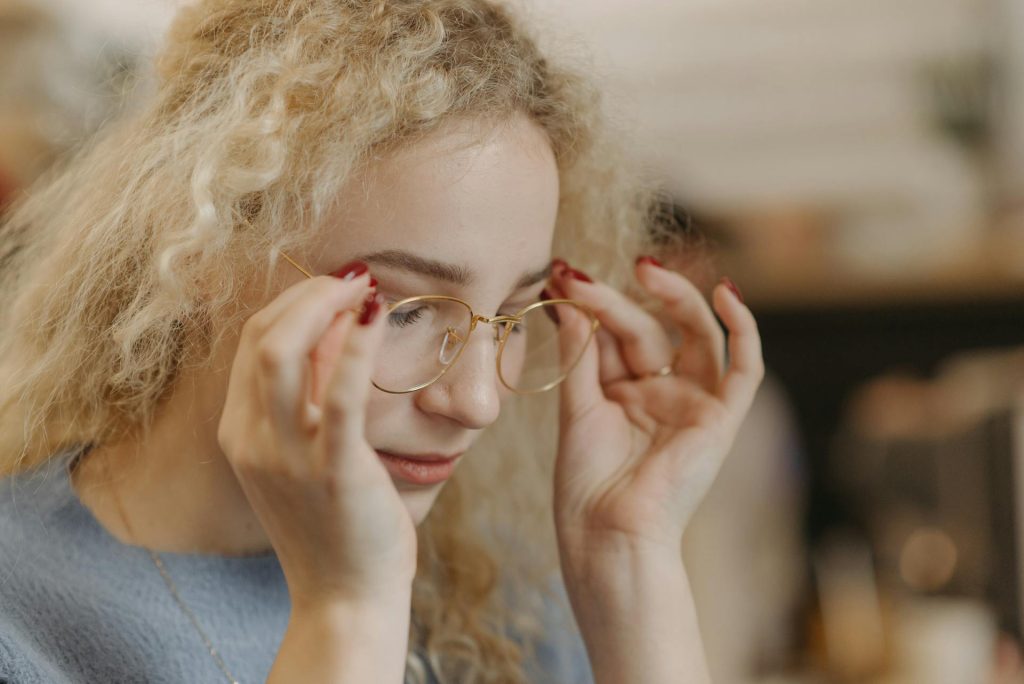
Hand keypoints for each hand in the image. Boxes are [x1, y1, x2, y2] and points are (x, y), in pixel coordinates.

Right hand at [217, 272, 416, 610]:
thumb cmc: (332, 523)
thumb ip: (309, 398)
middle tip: (354, 277)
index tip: (333, 286)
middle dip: (308, 293)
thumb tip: (334, 333)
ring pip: (283, 353)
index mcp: (240, 433)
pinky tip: (378, 315)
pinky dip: (358, 345)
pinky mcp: (334, 469)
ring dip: (326, 305)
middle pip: (263, 336)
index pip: (252, 343)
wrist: (343, 597)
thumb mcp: (303, 456)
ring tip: (366, 286)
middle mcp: (252, 439)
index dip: (292, 303)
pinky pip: (342, 394)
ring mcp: (287, 455)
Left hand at [548, 259, 763, 567]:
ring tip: (645, 269)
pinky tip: (726, 292)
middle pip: (649, 329)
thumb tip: (568, 299)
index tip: (560, 277)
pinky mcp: (722, 418)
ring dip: (676, 297)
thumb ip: (580, 354)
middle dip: (617, 299)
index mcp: (623, 392)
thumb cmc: (586, 483)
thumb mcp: (576, 408)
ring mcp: (693, 403)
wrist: (608, 534)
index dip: (591, 304)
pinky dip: (743, 328)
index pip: (614, 334)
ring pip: (695, 335)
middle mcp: (661, 392)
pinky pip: (745, 368)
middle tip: (581, 276)